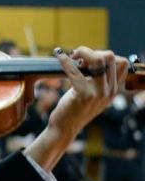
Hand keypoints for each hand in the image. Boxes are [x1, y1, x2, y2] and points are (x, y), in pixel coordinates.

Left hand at [25, 46, 127, 170]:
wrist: (64, 128)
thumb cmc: (74, 109)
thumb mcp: (92, 94)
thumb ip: (97, 80)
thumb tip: (89, 58)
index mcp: (113, 89)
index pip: (122, 62)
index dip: (103, 55)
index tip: (87, 59)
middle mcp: (110, 91)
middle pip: (109, 57)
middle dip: (91, 51)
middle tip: (76, 57)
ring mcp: (98, 93)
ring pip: (98, 60)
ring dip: (82, 53)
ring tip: (71, 57)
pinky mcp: (84, 95)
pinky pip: (76, 71)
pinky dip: (65, 61)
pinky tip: (58, 56)